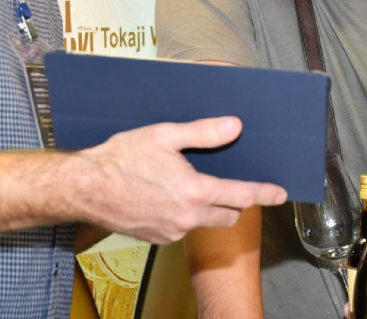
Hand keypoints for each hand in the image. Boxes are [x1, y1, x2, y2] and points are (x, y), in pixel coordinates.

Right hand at [77, 116, 286, 244]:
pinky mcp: (157, 239)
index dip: (264, 193)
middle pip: (228, 214)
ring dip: (208, 207)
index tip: (281, 194)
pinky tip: (167, 196)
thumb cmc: (121, 158)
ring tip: (190, 184)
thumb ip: (203, 133)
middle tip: (230, 182)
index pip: (240, 195)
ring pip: (204, 222)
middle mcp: (186, 217)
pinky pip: (182, 228)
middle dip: (236, 201)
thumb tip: (234, 126)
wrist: (85, 188)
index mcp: (193, 191)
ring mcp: (171, 232)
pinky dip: (184, 214)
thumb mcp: (163, 135)